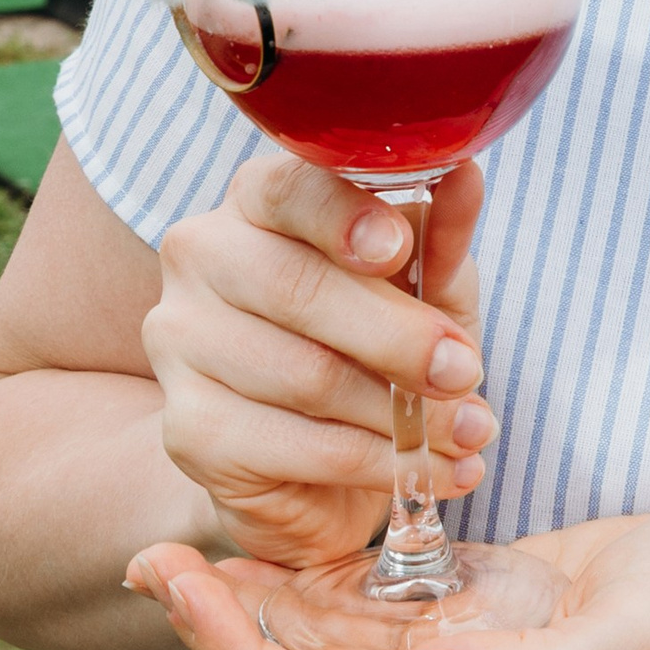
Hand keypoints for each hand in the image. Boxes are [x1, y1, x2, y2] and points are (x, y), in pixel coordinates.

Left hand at [123, 507, 649, 649]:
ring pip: (326, 641)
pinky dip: (315, 569)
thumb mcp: (624, 641)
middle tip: (147, 552)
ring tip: (180, 539)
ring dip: (251, 599)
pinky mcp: (478, 609)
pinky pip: (373, 602)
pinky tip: (275, 524)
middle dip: (218, 626)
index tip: (179, 584)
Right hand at [140, 151, 491, 569]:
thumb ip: (439, 242)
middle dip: (399, 337)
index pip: (287, 189)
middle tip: (466, 373)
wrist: (318, 465)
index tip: (398, 249)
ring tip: (468, 433)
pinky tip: (433, 472)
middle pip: (296, 287)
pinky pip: (297, 447)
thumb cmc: (374, 352)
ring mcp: (180, 344)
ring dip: (403, 414)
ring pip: (304, 374)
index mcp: (258, 202)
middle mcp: (202, 259)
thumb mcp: (425, 291)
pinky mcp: (189, 430)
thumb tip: (465, 178)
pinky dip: (379, 464)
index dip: (343, 217)